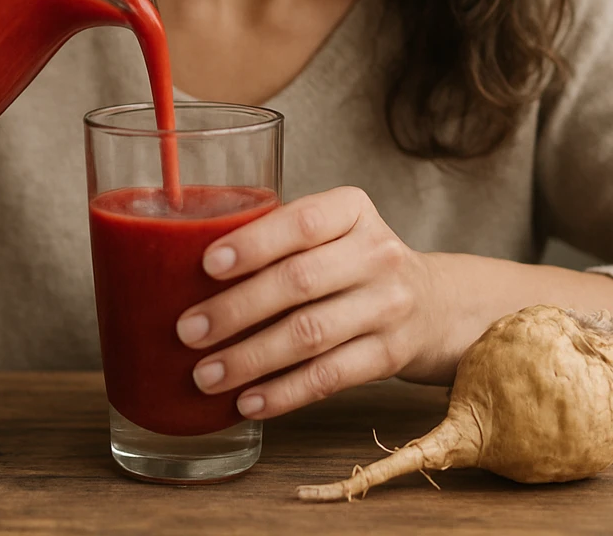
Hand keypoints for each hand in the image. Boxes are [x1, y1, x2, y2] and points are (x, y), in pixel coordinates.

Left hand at [175, 186, 454, 419]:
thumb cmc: (352, 262)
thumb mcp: (331, 231)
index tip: (207, 265)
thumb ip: (276, 238)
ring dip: (251, 359)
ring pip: (310, 335)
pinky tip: (247, 402)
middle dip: (236, 309)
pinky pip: (329, 377)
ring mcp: (388, 306)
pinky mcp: (390, 354)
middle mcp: (377, 253)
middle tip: (188, 331)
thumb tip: (179, 265)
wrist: (433, 303)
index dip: (254, 244)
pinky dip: (283, 393)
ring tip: (205, 375)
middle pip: (299, 282)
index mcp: (353, 210)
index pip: (302, 222)